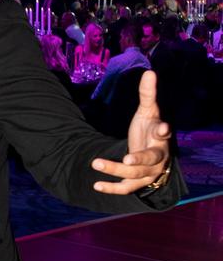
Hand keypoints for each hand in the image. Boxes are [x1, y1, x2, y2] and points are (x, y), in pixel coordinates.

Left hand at [91, 70, 171, 194]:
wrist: (153, 153)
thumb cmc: (149, 130)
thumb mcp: (148, 112)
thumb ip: (147, 95)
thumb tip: (149, 72)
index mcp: (162, 138)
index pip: (165, 134)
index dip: (164, 130)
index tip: (162, 128)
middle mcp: (158, 158)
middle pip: (149, 160)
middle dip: (138, 159)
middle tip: (125, 158)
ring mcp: (148, 173)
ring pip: (134, 175)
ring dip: (115, 170)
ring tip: (96, 162)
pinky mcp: (136, 182)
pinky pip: (125, 188)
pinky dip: (111, 188)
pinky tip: (96, 185)